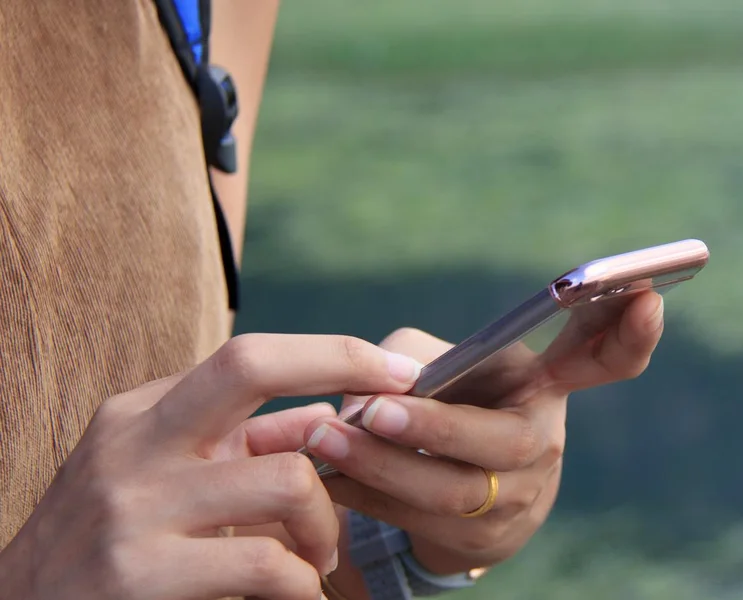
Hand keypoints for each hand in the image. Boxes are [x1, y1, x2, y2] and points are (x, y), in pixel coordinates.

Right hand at [0, 334, 421, 599]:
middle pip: (250, 366)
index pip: (248, 355)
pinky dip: (303, 587)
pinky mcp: (140, 575)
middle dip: (340, 370)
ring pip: (286, 480)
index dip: (333, 353)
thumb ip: (238, 449)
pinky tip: (296, 598)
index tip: (398, 369)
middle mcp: (134, 444)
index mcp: (142, 414)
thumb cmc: (114, 548)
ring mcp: (133, 508)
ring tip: (316, 561)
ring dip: (325, 527)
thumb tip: (329, 420)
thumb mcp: (164, 481)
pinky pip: (267, 565)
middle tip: (392, 420)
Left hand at [304, 292, 665, 575]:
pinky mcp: (480, 542)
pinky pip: (416, 521)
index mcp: (549, 386)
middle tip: (372, 410)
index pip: (606, 360)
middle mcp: (542, 444)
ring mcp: (517, 500)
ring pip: (449, 490)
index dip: (631, 333)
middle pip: (501, 442)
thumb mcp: (447, 365)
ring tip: (324, 441)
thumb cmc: (453, 404)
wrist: (461, 499)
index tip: (646, 294)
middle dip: (433, 427)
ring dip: (379, 466)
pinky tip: (324, 477)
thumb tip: (372, 383)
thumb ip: (413, 356)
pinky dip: (364, 496)